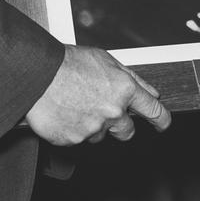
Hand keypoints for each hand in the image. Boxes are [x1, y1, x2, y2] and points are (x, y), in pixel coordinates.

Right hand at [25, 45, 170, 145]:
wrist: (37, 75)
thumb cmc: (68, 64)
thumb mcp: (106, 60)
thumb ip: (132, 78)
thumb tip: (151, 92)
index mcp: (124, 90)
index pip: (154, 112)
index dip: (161, 120)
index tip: (162, 124)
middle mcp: (112, 112)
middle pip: (128, 131)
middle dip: (121, 124)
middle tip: (104, 110)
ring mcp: (93, 129)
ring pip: (100, 135)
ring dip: (94, 125)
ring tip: (76, 105)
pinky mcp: (73, 140)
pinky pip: (78, 139)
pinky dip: (73, 129)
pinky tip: (65, 113)